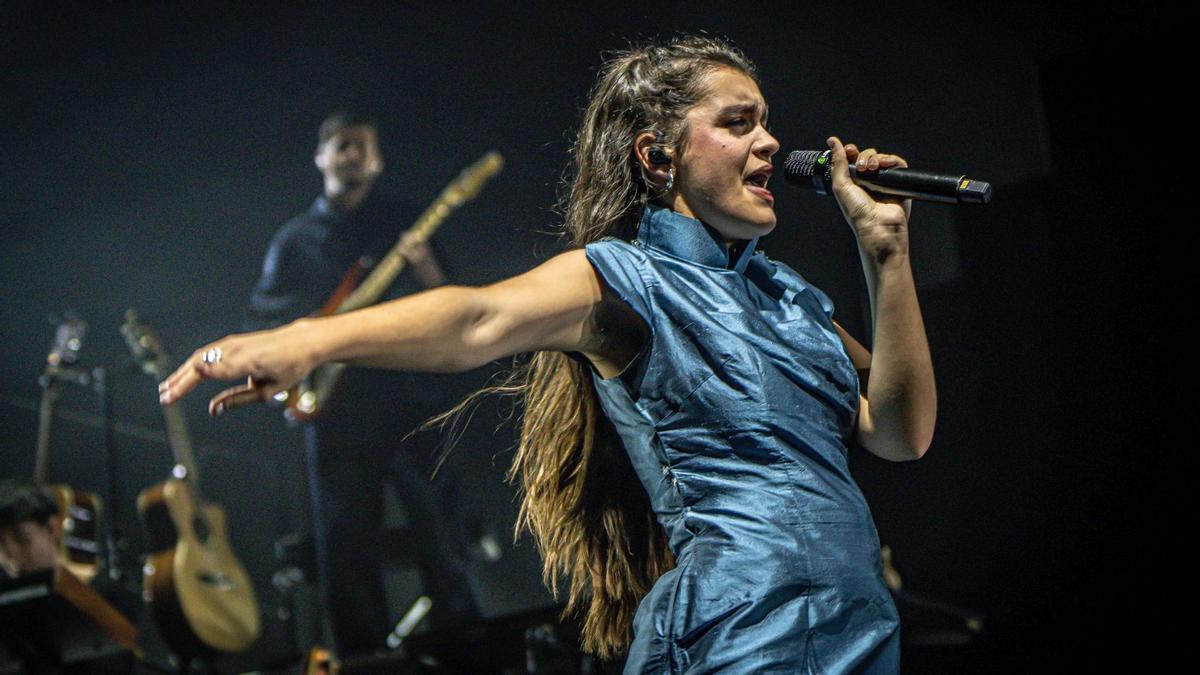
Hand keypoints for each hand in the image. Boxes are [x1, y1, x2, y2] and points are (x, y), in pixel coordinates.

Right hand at [158, 320, 317, 415]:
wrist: (301, 342)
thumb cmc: (289, 367)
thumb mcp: (269, 390)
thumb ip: (239, 399)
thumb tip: (213, 410)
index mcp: (248, 362)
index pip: (212, 372)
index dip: (190, 384)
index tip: (172, 395)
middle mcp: (238, 349)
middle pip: (200, 364)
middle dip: (180, 381)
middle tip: (165, 398)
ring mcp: (234, 343)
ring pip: (200, 357)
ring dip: (182, 373)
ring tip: (167, 388)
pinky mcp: (232, 341)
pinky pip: (207, 352)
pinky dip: (192, 364)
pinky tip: (183, 375)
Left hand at [827, 136, 911, 263]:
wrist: (878, 226)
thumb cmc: (858, 212)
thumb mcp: (840, 185)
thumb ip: (838, 162)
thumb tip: (832, 141)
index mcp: (853, 182)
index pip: (853, 159)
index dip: (852, 152)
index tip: (849, 150)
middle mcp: (868, 181)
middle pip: (868, 156)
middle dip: (864, 155)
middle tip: (861, 167)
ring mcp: (884, 181)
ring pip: (881, 158)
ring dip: (875, 158)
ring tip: (871, 168)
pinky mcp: (899, 183)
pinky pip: (897, 164)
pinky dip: (892, 160)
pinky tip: (885, 165)